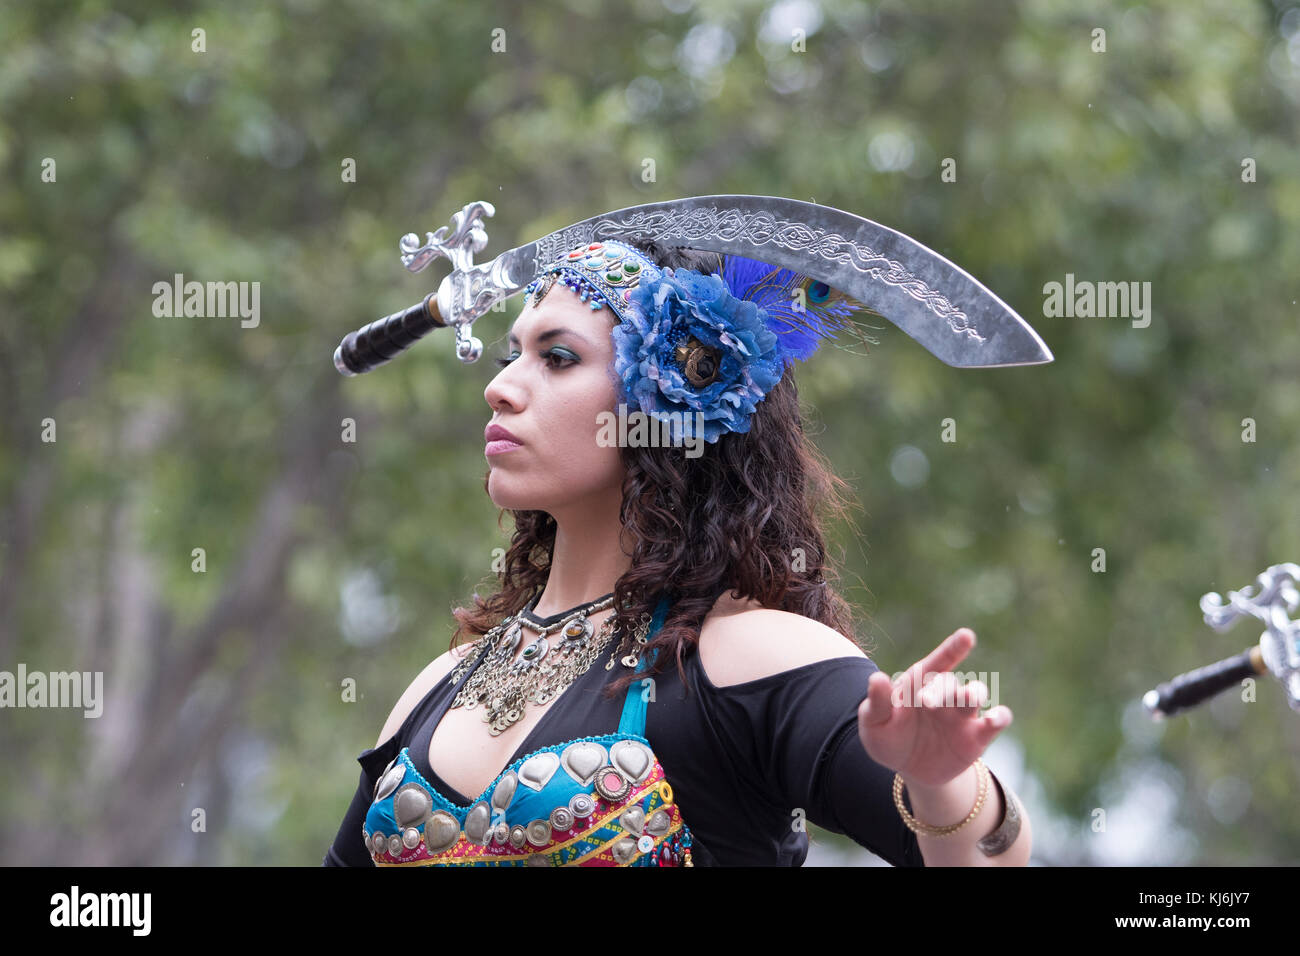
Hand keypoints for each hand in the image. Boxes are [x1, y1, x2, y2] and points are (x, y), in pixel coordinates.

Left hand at [857, 628, 1011, 788]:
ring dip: (973, 693)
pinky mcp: (977, 736)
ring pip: (976, 694)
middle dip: (941, 689)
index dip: (952, 648)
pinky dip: (999, 717)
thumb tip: (877, 678)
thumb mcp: (874, 722)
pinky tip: (995, 718)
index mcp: (919, 683)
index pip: (937, 662)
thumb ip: (877, 702)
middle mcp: (944, 694)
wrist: (908, 768)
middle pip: (949, 682)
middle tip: (926, 702)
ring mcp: (962, 714)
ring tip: (967, 697)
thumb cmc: (888, 737)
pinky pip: (996, 722)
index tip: (967, 636)